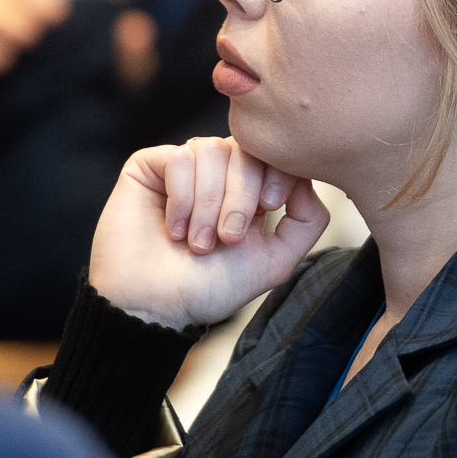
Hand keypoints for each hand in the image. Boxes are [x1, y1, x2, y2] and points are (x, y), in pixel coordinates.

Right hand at [89, 136, 329, 328]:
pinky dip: (182, 197)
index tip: (271, 205)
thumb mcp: (273, 261)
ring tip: (197, 243)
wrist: (153, 307)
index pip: (274, 154)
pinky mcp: (149, 166)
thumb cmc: (208, 289)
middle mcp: (217, 174)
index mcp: (248, 191)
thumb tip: (306, 180)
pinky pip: (180, 157)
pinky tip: (174, 230)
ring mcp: (184, 168)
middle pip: (247, 150)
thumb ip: (305, 222)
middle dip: (242, 195)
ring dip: (209, 202)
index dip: (279, 171)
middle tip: (228, 238)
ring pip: (212, 150)